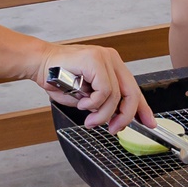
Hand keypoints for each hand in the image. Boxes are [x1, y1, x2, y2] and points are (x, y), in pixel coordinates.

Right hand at [37, 44, 153, 129]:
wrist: (38, 63)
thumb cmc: (57, 78)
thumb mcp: (85, 96)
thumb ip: (102, 104)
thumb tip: (115, 119)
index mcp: (112, 66)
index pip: (133, 89)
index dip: (142, 108)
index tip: (149, 123)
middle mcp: (112, 59)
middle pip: (131, 93)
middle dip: (124, 116)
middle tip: (113, 129)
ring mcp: (105, 58)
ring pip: (116, 96)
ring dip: (101, 113)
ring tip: (88, 116)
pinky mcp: (96, 60)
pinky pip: (104, 90)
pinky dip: (93, 102)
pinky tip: (82, 103)